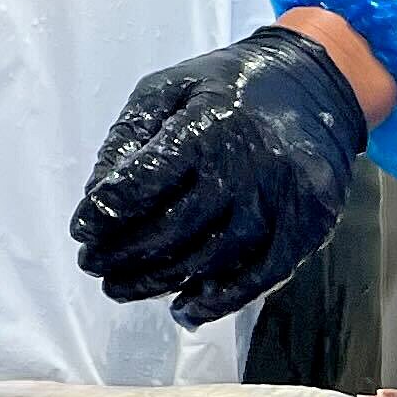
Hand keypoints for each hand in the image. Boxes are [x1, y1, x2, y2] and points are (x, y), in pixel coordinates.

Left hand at [72, 23, 370, 327]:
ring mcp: (285, 198)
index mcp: (209, 123)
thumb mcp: (167, 90)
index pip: (149, 177)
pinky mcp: (311, 224)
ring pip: (215, 257)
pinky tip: (184, 310)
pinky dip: (222, 300)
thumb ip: (129, 139)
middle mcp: (250, 163)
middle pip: (178, 226)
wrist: (315, 86)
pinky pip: (264, 275)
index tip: (81, 230)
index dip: (107, 210)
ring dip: (161, 282)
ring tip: (119, 289)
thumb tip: (97, 197)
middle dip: (125, 254)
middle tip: (92, 266)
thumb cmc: (226, 89)